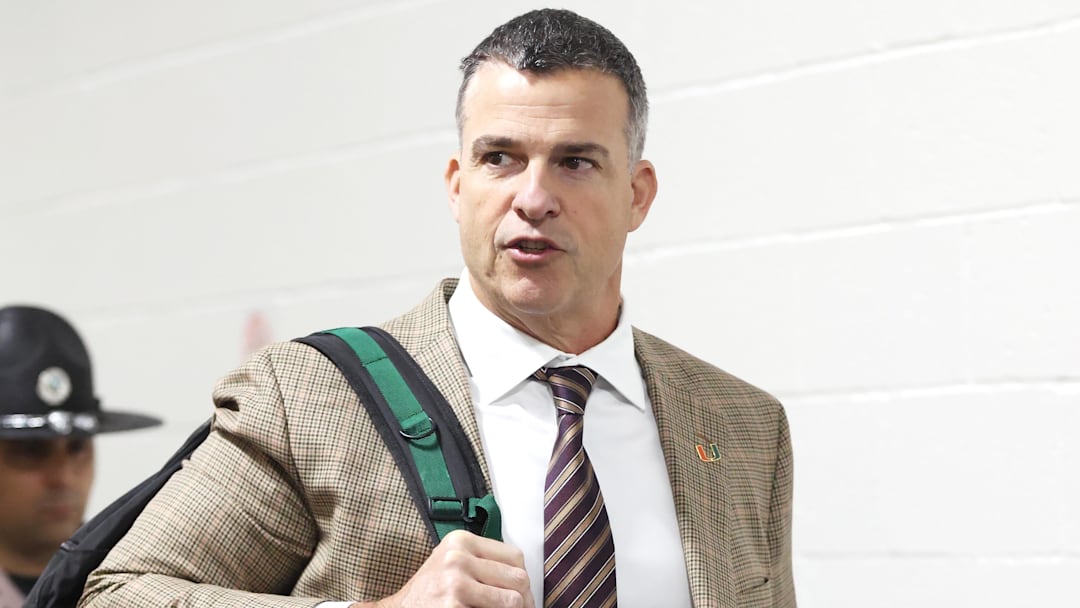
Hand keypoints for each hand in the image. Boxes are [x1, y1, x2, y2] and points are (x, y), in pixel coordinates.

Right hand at [363, 530, 533, 607]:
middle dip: (524, 598)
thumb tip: (523, 578)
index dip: (523, 578)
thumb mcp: (452, 562)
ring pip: (513, 600)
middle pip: (518, 578)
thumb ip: (482, 560)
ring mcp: (455, 583)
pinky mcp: (453, 607)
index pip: (514, 556)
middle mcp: (458, 558)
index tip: (522, 592)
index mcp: (460, 541)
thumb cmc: (429, 590)